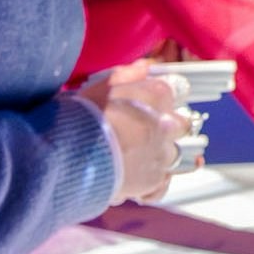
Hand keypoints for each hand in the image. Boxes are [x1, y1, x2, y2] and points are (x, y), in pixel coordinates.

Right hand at [79, 60, 187, 203]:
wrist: (73, 152)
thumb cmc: (83, 116)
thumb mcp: (101, 86)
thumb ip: (127, 75)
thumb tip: (144, 67)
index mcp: (157, 95)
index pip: (172, 93)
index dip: (158, 102)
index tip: (148, 106)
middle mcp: (166, 124)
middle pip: (180, 125)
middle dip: (166, 128)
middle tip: (144, 133)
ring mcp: (162, 153)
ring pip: (173, 155)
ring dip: (158, 157)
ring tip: (135, 159)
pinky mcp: (154, 180)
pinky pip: (162, 185)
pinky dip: (153, 186)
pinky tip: (140, 183)